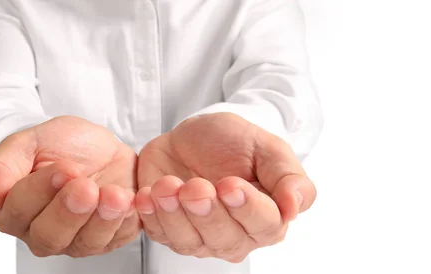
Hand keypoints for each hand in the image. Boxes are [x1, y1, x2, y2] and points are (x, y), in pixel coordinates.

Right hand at [0, 116, 140, 257]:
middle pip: (48, 237)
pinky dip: (124, 222)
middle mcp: (40, 231)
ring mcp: (75, 239)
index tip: (61, 168)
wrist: (99, 147)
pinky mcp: (107, 238)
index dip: (38, 192)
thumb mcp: (28, 142)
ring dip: (100, 220)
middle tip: (84, 185)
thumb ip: (2, 165)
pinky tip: (129, 201)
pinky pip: (116, 239)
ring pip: (83, 244)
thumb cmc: (60, 146)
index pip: (16, 212)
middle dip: (68, 211)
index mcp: (13, 209)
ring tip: (113, 195)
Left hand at [135, 113, 315, 261]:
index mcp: (268, 218)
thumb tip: (295, 206)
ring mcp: (200, 236)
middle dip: (207, 212)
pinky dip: (150, 215)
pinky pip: (158, 233)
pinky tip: (146, 194)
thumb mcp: (267, 148)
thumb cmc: (235, 143)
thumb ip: (288, 176)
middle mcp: (236, 235)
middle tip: (195, 185)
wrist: (195, 136)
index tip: (230, 184)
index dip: (246, 208)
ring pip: (188, 242)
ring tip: (166, 186)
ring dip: (175, 215)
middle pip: (224, 239)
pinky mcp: (169, 229)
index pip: (264, 225)